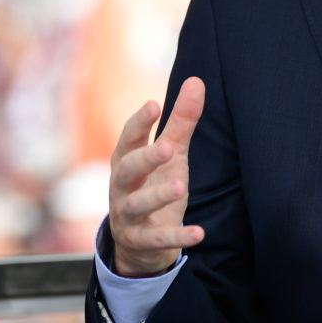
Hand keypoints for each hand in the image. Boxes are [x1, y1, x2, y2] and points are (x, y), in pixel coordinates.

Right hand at [108, 76, 206, 276]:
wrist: (139, 242)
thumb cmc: (153, 185)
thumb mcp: (170, 154)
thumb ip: (181, 121)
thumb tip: (196, 80)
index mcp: (126, 160)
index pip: (128, 139)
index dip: (139, 123)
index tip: (153, 104)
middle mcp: (122, 187)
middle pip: (127, 170)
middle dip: (145, 158)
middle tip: (167, 148)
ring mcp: (128, 215)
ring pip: (137, 205)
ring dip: (157, 196)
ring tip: (180, 186)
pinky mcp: (140, 241)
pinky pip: (157, 240)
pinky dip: (176, 237)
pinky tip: (199, 233)